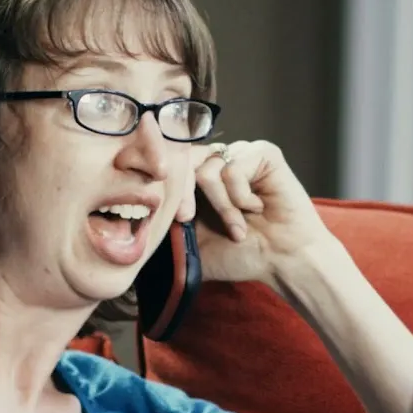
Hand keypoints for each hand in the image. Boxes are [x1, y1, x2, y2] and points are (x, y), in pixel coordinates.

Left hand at [178, 140, 334, 290]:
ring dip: (221, 206)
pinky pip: (234, 167)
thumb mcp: (193, 244)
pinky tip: (257, 208)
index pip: (170, 166)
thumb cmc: (242, 255)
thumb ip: (166, 229)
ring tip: (238, 227)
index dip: (163, 186)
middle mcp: (218, 162)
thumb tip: (130, 222)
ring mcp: (240, 155)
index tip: (173, 217)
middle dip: (182, 195)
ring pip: (208, 168)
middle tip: (188, 221)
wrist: (282, 260)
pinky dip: (241, 196)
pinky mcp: (263, 153)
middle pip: (183, 161)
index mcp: (199, 181)